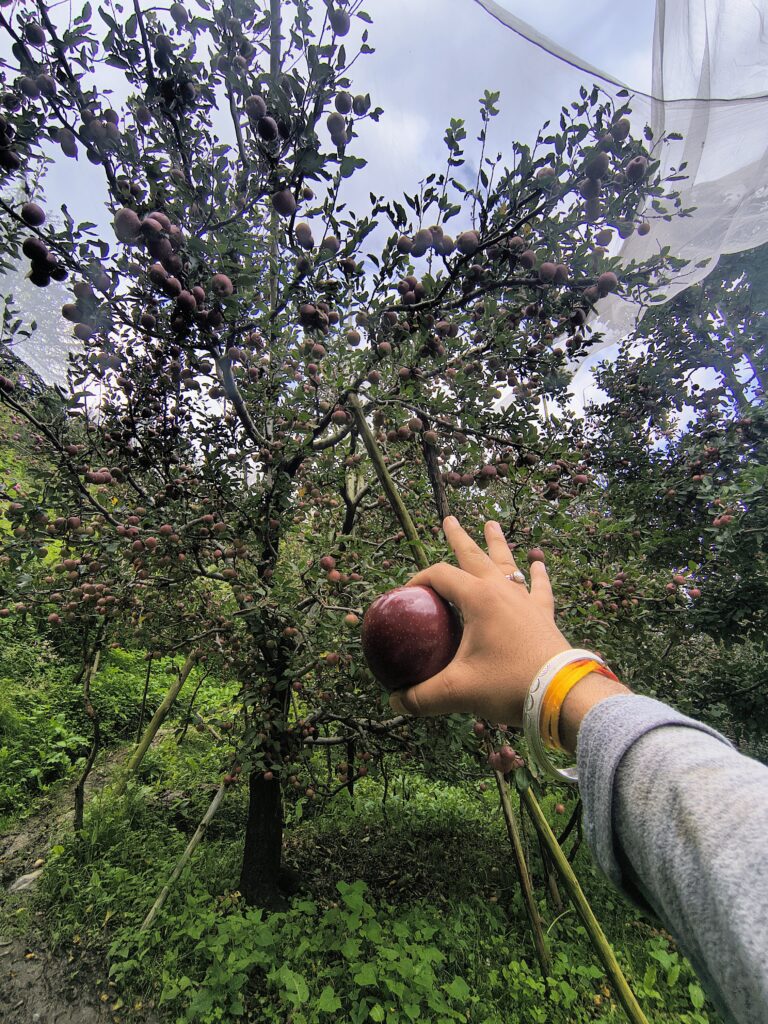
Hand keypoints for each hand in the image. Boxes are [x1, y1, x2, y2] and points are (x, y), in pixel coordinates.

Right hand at [388, 516, 570, 723]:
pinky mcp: (543, 615)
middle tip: (448, 519)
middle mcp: (502, 591)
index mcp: (478, 599)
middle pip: (475, 556)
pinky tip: (539, 563)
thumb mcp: (458, 691)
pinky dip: (538, 575)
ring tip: (491, 523)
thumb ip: (421, 697)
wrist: (561, 693)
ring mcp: (525, 600)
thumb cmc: (509, 684)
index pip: (441, 575)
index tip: (408, 592)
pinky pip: (540, 588)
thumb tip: (395, 702)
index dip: (420, 579)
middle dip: (459, 538)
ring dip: (497, 543)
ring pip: (508, 563)